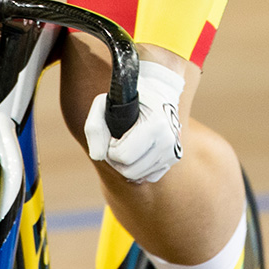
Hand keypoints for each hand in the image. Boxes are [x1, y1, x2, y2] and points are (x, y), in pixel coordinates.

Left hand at [85, 59, 184, 183]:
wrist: (159, 92)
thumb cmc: (129, 98)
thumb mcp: (104, 104)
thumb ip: (94, 128)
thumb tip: (97, 156)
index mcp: (156, 126)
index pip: (123, 156)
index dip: (110, 149)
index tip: (113, 135)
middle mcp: (168, 142)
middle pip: (130, 171)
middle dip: (117, 159)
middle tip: (117, 142)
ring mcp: (173, 152)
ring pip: (139, 176)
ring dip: (128, 164)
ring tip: (127, 144)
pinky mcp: (174, 158)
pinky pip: (150, 176)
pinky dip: (140, 168)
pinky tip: (139, 151)